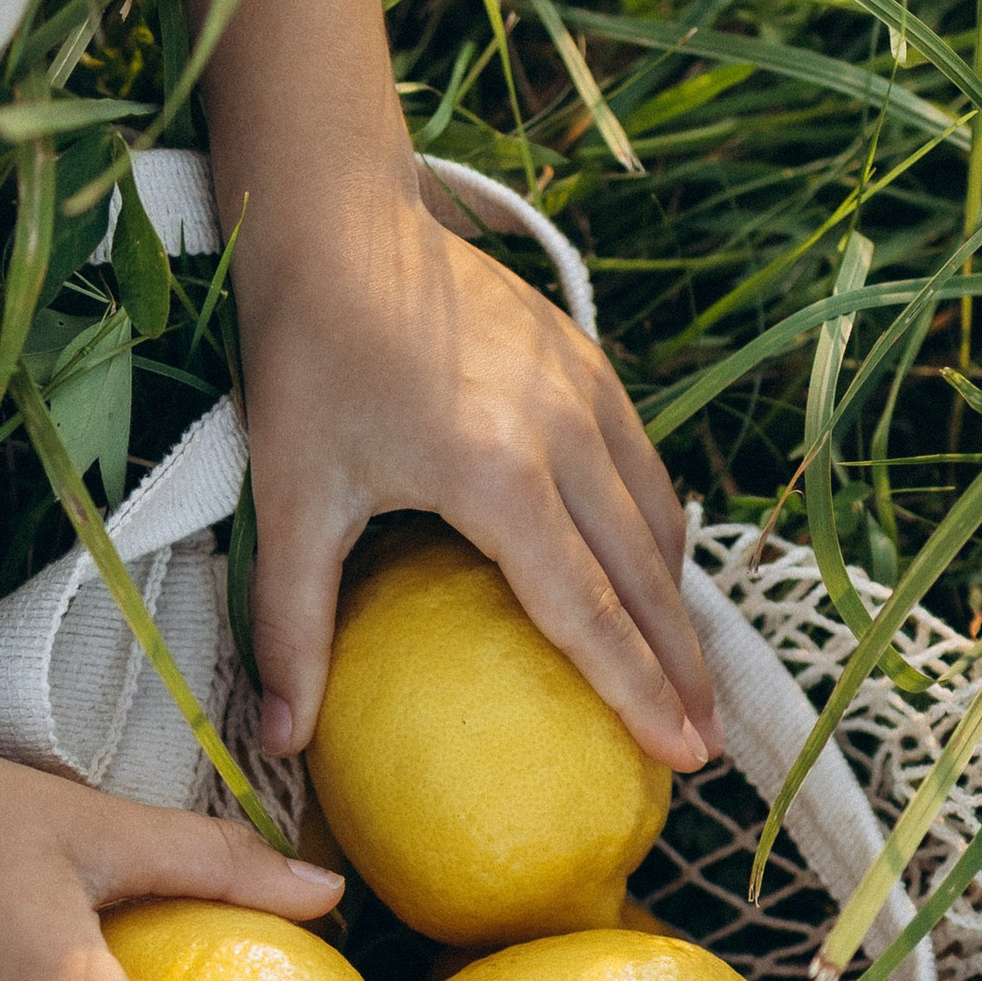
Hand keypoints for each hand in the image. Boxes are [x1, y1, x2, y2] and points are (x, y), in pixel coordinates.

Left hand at [234, 172, 719, 771]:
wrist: (341, 223)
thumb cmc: (308, 360)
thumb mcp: (291, 499)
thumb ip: (291, 626)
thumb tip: (276, 739)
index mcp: (499, 476)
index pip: (590, 612)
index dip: (639, 692)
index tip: (682, 758)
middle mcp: (565, 434)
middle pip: (647, 578)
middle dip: (683, 668)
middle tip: (705, 748)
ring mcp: (589, 391)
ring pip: (658, 521)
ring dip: (679, 605)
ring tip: (688, 677)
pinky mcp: (590, 362)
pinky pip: (644, 467)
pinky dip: (658, 534)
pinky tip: (650, 577)